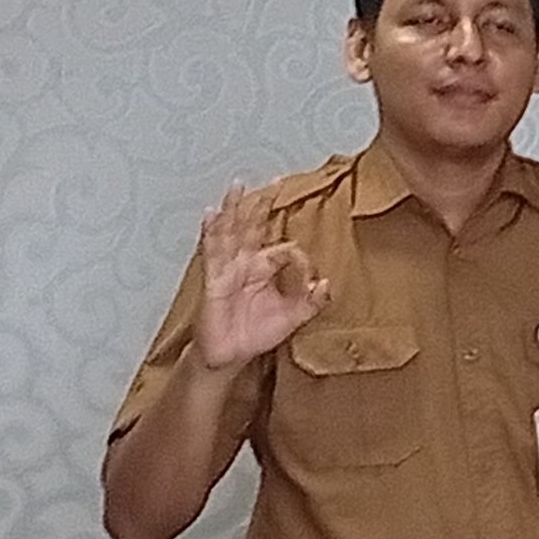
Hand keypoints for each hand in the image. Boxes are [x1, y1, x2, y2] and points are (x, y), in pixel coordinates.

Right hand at [190, 182, 328, 372]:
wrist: (228, 356)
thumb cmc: (254, 334)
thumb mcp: (292, 318)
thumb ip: (311, 302)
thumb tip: (326, 283)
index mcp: (264, 270)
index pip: (284, 249)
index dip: (299, 258)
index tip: (310, 278)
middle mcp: (245, 264)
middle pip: (253, 228)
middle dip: (262, 205)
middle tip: (273, 181)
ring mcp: (227, 269)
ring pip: (231, 232)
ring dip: (234, 209)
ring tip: (237, 186)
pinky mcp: (213, 280)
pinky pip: (212, 253)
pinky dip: (211, 232)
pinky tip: (212, 214)